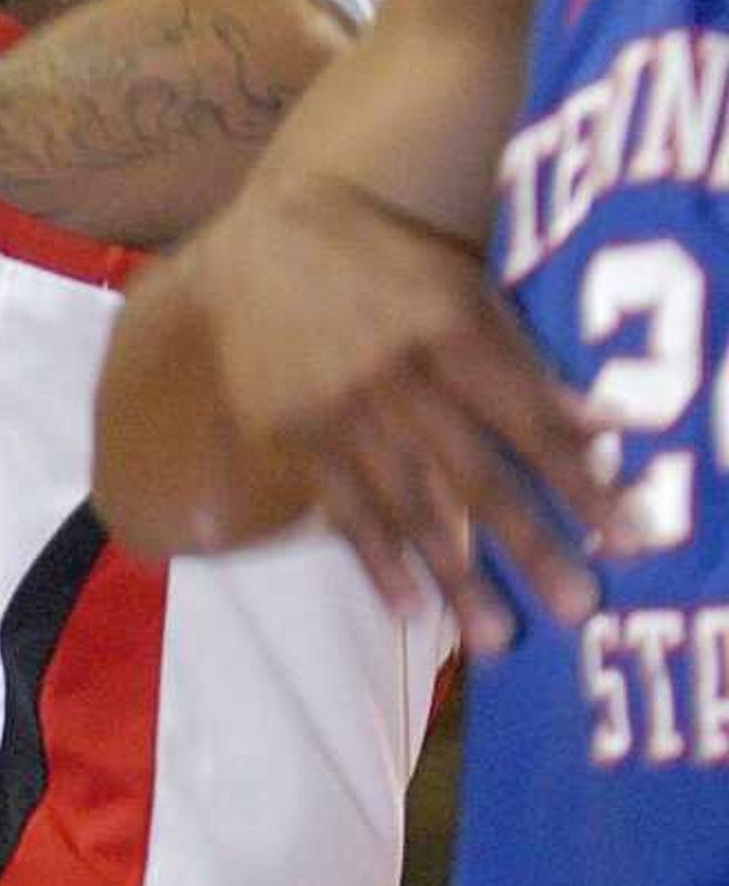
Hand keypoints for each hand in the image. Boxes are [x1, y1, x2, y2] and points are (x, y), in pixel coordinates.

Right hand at [207, 174, 614, 654]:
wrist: (257, 248)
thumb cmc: (383, 267)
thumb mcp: (459, 289)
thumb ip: (524, 358)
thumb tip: (602, 426)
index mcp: (448, 328)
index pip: (529, 418)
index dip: (580, 479)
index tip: (628, 537)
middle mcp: (396, 375)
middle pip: (474, 472)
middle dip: (529, 542)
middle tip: (576, 605)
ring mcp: (339, 410)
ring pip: (408, 504)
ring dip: (457, 574)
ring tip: (496, 636)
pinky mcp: (292, 434)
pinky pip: (343, 508)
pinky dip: (377, 560)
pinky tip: (410, 609)